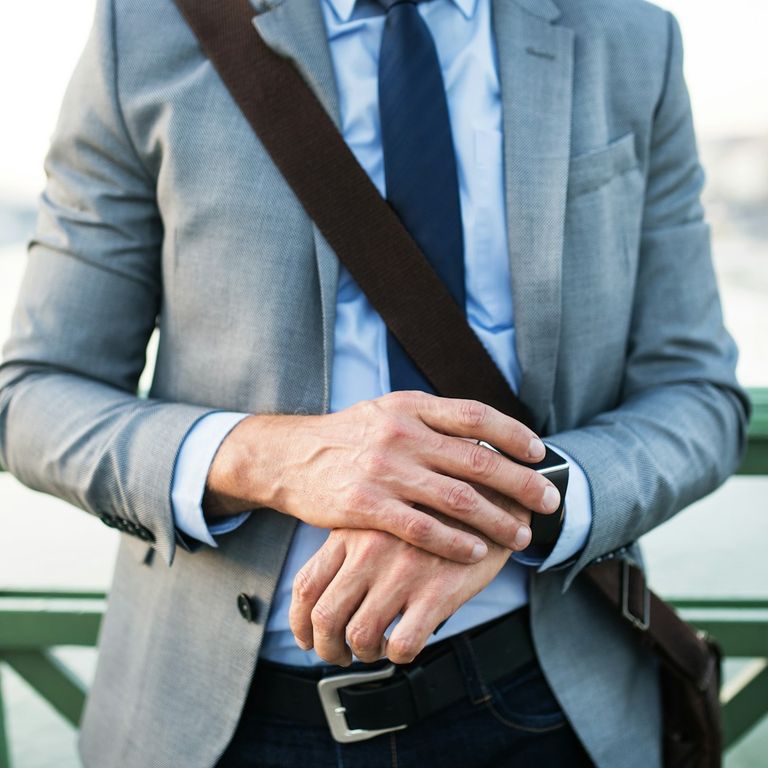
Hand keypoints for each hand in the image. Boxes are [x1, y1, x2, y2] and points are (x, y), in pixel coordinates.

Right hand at [204, 391, 560, 562]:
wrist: (290, 457)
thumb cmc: (349, 437)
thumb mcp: (387, 411)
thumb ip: (431, 419)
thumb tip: (486, 434)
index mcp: (410, 406)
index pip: (475, 415)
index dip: (514, 435)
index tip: (540, 454)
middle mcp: (400, 433)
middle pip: (477, 459)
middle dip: (522, 483)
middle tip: (550, 502)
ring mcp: (383, 469)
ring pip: (457, 498)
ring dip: (497, 519)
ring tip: (521, 535)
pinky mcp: (365, 505)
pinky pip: (422, 528)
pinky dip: (455, 541)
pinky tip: (475, 551)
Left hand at [289, 527, 511, 665]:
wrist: (487, 497)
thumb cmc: (429, 511)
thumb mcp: (380, 515)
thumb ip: (351, 546)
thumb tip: (323, 593)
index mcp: (351, 532)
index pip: (306, 585)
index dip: (300, 622)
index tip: (308, 638)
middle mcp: (370, 552)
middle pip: (326, 617)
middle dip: (327, 647)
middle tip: (339, 654)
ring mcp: (402, 572)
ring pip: (360, 636)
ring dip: (364, 654)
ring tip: (376, 649)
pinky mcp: (437, 591)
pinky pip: (403, 644)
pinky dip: (398, 655)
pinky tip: (405, 643)